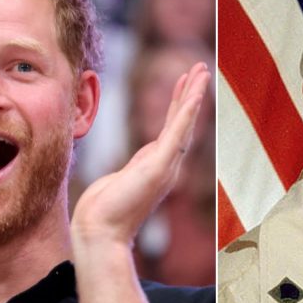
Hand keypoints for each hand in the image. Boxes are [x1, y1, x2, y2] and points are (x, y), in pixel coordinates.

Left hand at [71, 62, 210, 246]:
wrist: (100, 233)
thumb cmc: (103, 214)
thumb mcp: (117, 184)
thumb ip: (127, 175)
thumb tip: (121, 177)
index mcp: (155, 166)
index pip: (172, 130)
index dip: (179, 106)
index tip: (183, 84)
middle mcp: (166, 164)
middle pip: (182, 121)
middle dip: (191, 93)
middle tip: (200, 69)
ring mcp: (165, 165)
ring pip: (184, 122)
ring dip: (193, 94)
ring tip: (202, 71)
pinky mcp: (159, 166)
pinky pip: (177, 132)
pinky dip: (188, 110)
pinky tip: (194, 92)